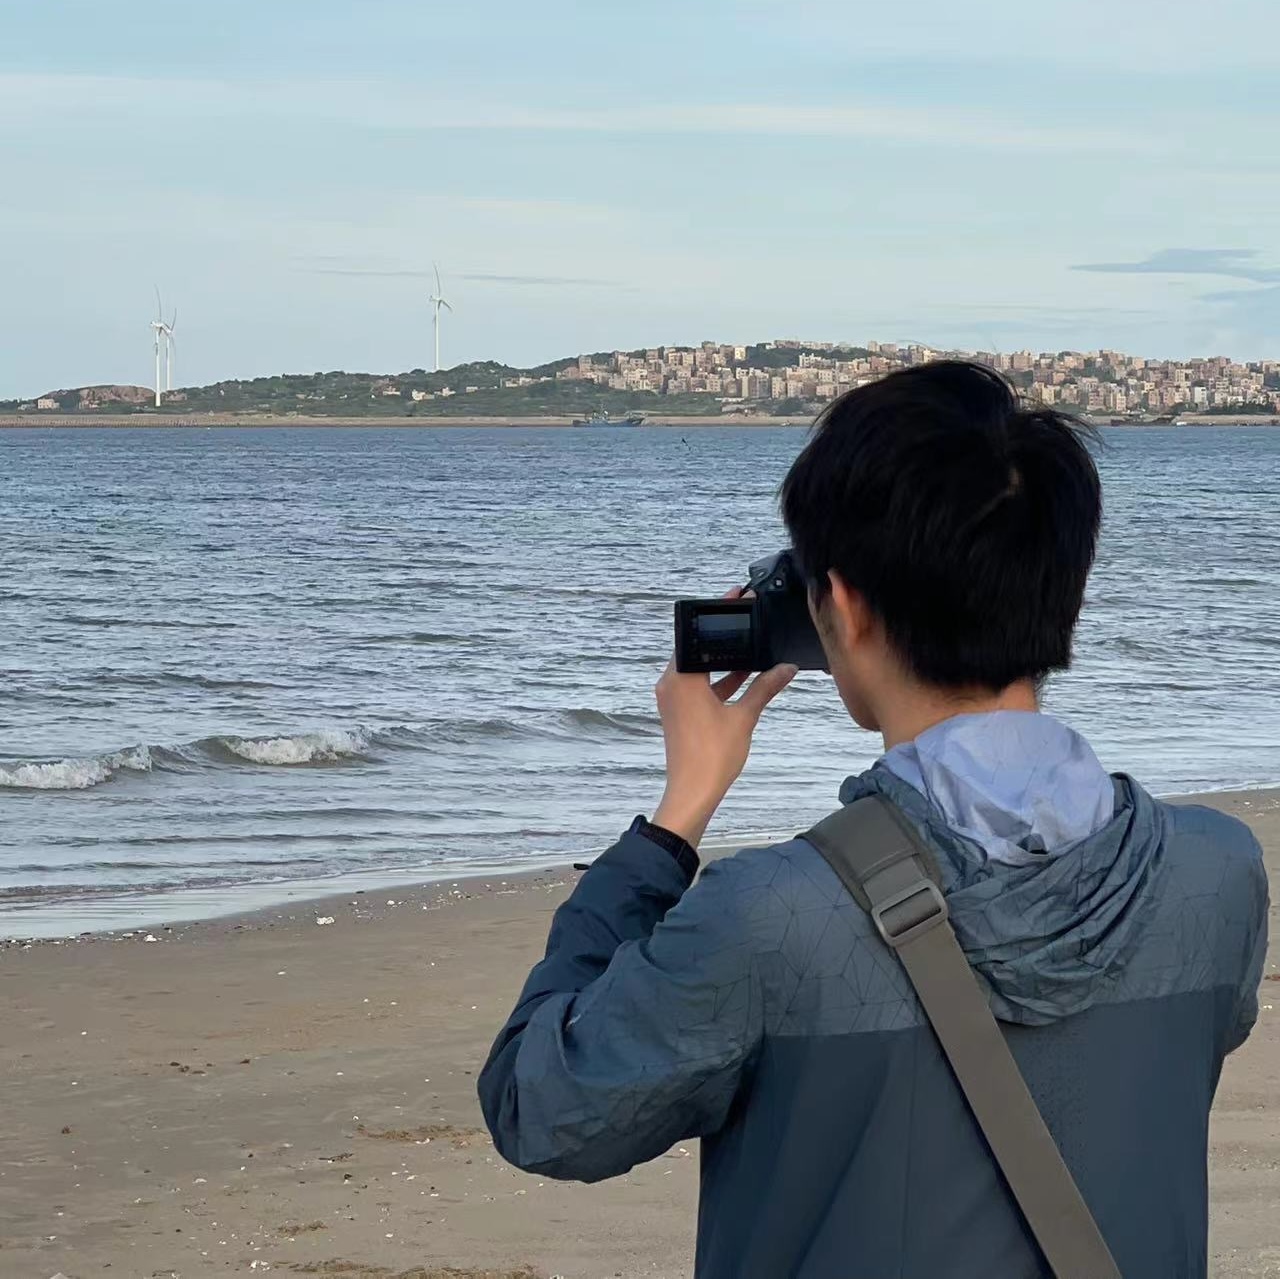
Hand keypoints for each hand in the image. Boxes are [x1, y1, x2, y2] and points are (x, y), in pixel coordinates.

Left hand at [652, 599, 796, 845]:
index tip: (734, 596)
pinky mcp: (678, 711)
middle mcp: (671, 682)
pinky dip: (717, 679)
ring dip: (723, 658)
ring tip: (750, 643)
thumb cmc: (713, 756)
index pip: (697, 632)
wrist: (692, 792)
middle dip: (722, 633)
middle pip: (697, 647)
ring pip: (699, 667)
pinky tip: (745, 675)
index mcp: (682, 677)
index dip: (717, 612)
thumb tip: (786, 668)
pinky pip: (698, 685)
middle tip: (745, 615)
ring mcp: (673, 698)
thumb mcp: (744, 716)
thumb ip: (765, 688)